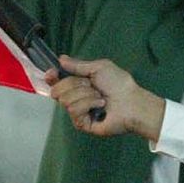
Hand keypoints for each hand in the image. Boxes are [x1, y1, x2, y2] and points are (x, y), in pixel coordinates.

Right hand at [50, 54, 164, 138]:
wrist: (131, 102)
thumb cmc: (119, 84)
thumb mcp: (98, 68)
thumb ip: (78, 65)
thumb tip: (61, 59)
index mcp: (79, 84)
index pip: (56, 81)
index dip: (52, 77)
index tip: (52, 73)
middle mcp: (76, 98)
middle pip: (57, 90)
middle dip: (74, 84)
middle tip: (91, 85)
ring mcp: (78, 112)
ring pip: (65, 100)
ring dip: (85, 95)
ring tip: (100, 97)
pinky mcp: (81, 123)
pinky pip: (74, 110)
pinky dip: (88, 104)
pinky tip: (101, 106)